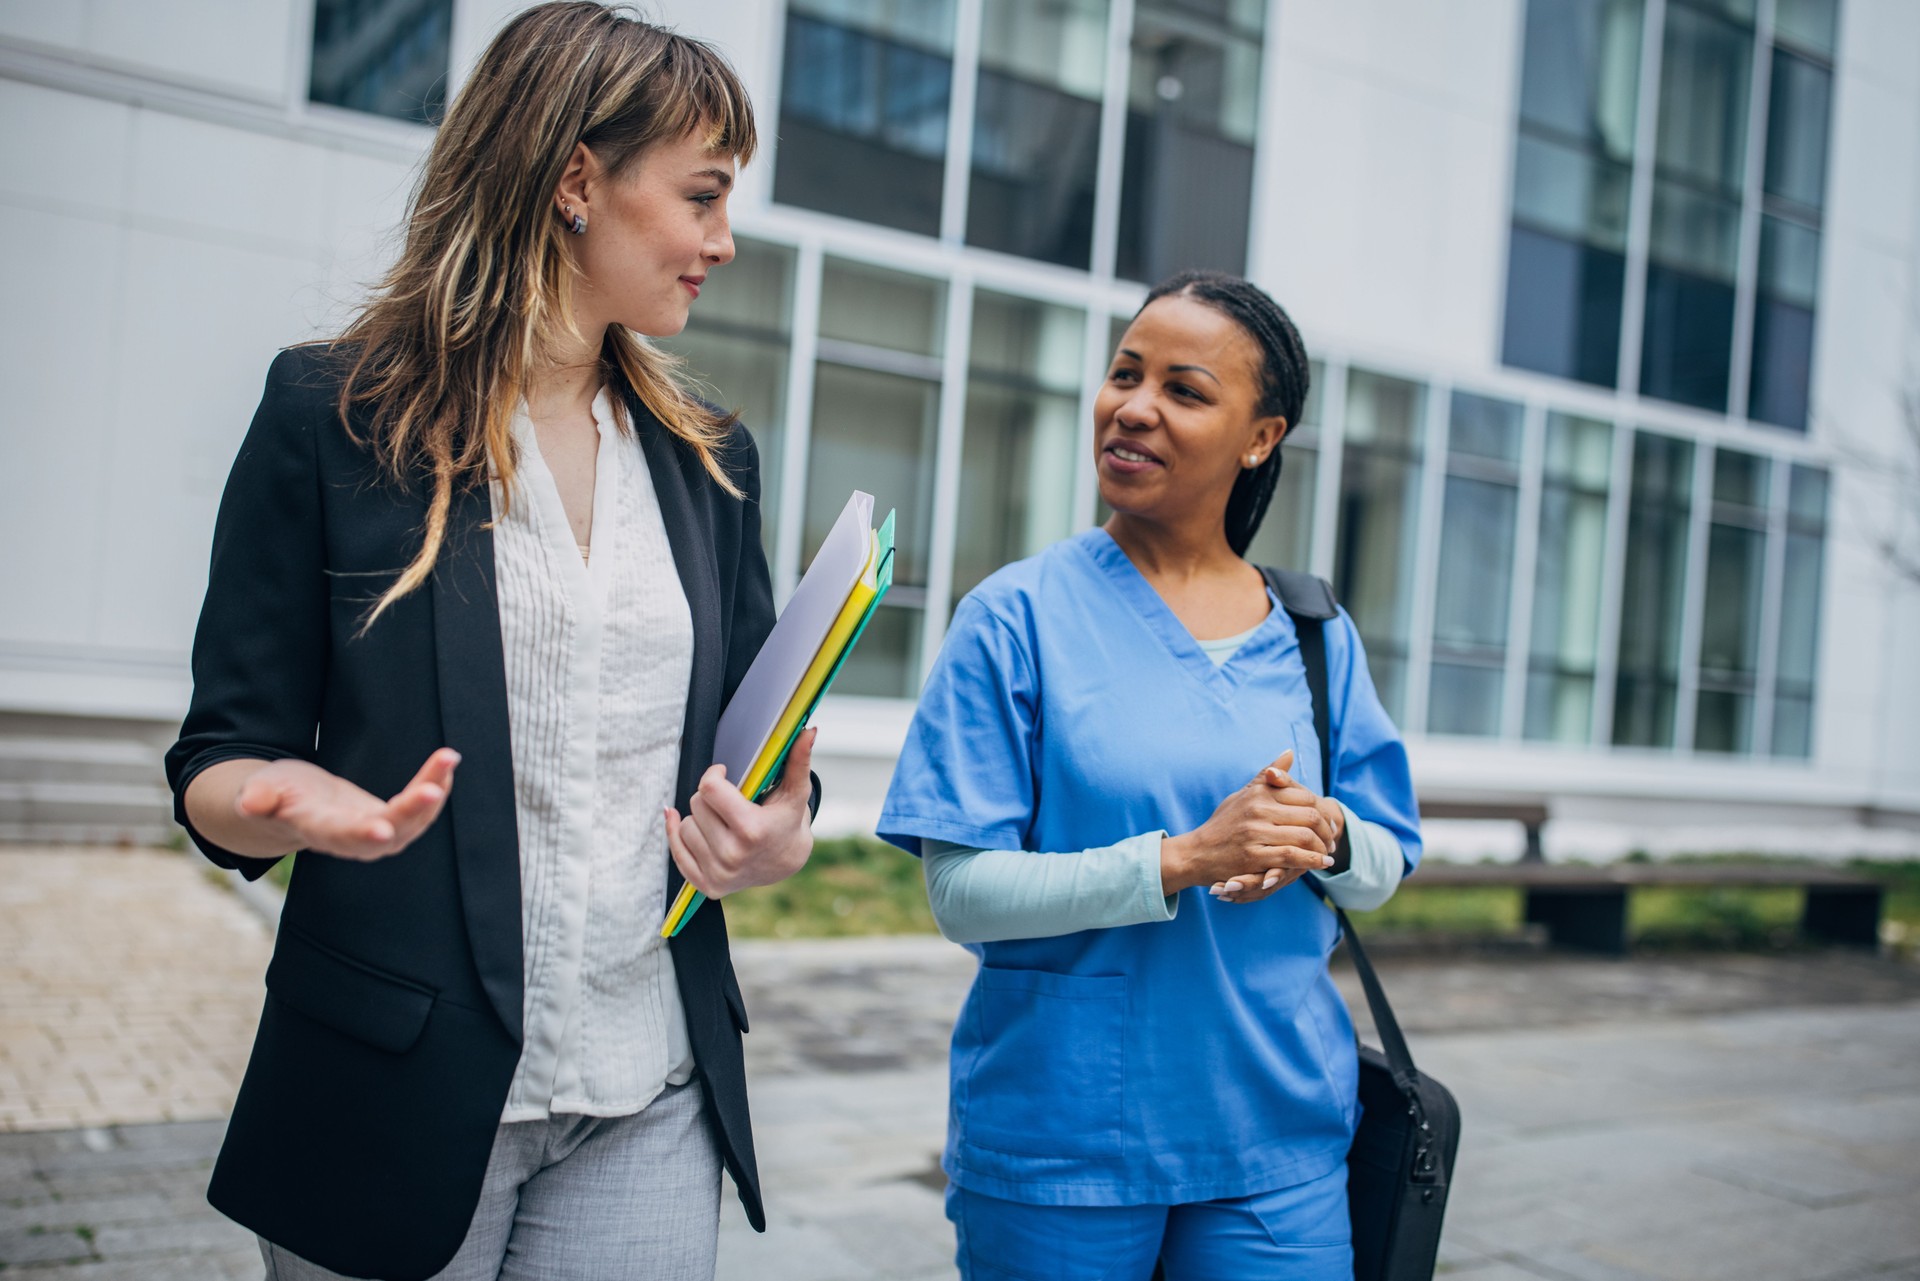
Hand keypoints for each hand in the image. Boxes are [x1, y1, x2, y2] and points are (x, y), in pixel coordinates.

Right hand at [230, 750, 459, 860]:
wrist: (285, 807)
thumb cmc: (269, 795)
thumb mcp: (256, 791)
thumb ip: (256, 798)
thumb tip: (249, 804)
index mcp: (315, 830)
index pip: (340, 836)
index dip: (360, 833)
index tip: (381, 830)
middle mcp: (350, 838)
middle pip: (387, 834)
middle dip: (411, 813)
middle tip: (433, 790)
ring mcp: (372, 831)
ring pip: (411, 822)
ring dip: (433, 793)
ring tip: (447, 759)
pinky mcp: (387, 818)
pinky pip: (418, 809)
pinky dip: (435, 785)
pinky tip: (446, 765)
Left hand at [665, 728, 816, 899]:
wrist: (786, 863)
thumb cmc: (787, 821)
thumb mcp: (795, 792)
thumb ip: (799, 761)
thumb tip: (808, 731)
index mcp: (752, 830)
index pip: (709, 788)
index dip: (714, 775)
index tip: (722, 773)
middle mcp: (732, 855)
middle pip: (697, 804)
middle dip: (710, 797)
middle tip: (728, 801)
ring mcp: (719, 873)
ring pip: (685, 825)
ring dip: (699, 817)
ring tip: (721, 820)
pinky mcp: (707, 885)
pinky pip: (677, 851)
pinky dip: (677, 834)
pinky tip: (681, 821)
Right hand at [1160, 749, 1335, 896]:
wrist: (1197, 852)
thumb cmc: (1223, 823)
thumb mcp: (1243, 794)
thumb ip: (1268, 776)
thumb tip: (1289, 753)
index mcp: (1259, 792)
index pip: (1304, 796)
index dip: (1322, 810)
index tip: (1329, 821)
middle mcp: (1258, 809)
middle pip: (1309, 816)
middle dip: (1327, 829)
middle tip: (1333, 839)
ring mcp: (1255, 832)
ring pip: (1304, 836)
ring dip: (1323, 847)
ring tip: (1329, 852)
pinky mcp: (1253, 856)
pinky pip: (1291, 856)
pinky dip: (1312, 861)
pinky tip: (1321, 863)